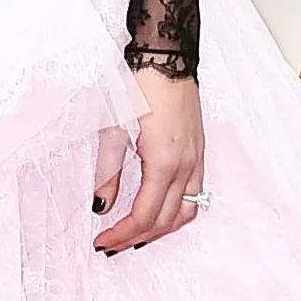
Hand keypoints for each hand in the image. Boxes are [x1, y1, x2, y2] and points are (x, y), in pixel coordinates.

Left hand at [93, 68, 204, 252]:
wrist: (166, 55)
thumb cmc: (137, 85)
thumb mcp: (113, 127)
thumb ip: (108, 170)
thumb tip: (100, 205)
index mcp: (164, 163)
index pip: (144, 215)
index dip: (122, 234)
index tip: (102, 242)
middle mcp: (187, 167)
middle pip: (166, 221)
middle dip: (138, 237)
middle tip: (112, 244)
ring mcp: (198, 160)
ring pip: (186, 212)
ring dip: (160, 229)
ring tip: (134, 235)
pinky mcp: (199, 152)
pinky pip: (194, 195)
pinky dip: (176, 212)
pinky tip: (158, 211)